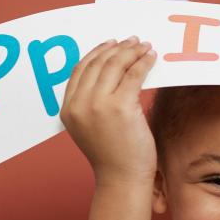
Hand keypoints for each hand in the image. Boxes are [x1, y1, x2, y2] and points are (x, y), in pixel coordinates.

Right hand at [60, 36, 157, 184]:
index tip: (112, 45)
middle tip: (132, 41)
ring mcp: (98, 105)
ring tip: (144, 46)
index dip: (96, 53)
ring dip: (131, 51)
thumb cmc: (113, 156)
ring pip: (115, 65)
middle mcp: (79, 105)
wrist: (122, 179)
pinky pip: (133, 75)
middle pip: (97, 64)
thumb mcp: (91, 128)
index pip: (80, 70)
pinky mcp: (120, 107)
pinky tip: (151, 58)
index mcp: (68, 109)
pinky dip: (143, 62)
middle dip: (117, 48)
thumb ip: (92, 105)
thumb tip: (112, 77)